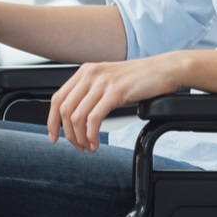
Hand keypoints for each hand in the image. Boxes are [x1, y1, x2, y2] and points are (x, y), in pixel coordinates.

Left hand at [47, 54, 184, 152]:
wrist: (165, 69)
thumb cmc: (140, 79)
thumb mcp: (109, 82)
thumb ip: (91, 93)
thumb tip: (76, 118)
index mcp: (86, 71)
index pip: (57, 98)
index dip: (51, 121)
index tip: (54, 136)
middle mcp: (90, 74)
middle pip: (63, 110)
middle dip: (67, 134)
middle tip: (77, 146)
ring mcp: (102, 82)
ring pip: (77, 116)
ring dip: (79, 138)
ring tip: (88, 147)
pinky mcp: (115, 92)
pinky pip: (93, 119)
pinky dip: (91, 135)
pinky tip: (96, 142)